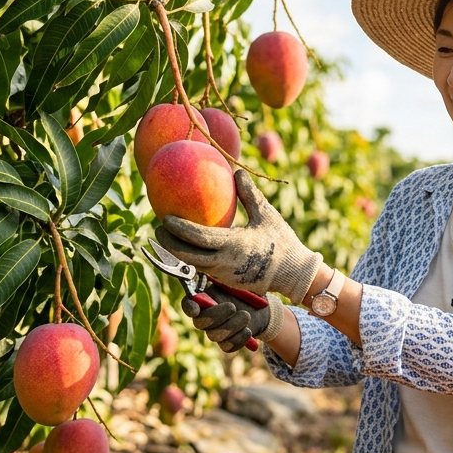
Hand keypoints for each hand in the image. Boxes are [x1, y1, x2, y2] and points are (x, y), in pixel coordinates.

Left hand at [156, 169, 323, 302]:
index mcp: (235, 246)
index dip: (180, 229)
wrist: (295, 274)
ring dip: (177, 251)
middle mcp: (226, 263)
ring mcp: (225, 275)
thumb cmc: (282, 242)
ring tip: (167, 235)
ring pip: (193, 265)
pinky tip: (185, 246)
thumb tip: (235, 172)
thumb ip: (249, 195)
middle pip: (188, 256)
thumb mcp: (268, 214)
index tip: (165, 217)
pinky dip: (191, 257)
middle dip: (169, 243)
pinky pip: (203, 268)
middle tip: (158, 227)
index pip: (199, 238)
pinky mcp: (226, 281)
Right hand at [181, 286, 282, 352]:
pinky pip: (227, 346)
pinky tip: (248, 331)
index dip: (189, 307)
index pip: (188, 304)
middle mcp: (205, 316)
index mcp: (203, 298)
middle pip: (200, 323)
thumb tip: (218, 275)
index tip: (196, 308)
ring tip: (246, 316)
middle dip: (216, 316)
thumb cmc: (247, 290)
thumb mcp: (238, 282)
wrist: (261, 308)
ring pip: (214, 336)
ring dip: (232, 326)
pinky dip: (239, 339)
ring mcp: (214, 331)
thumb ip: (226, 281)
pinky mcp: (225, 342)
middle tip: (232, 307)